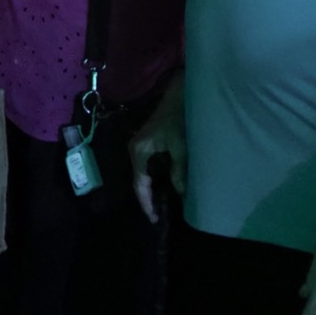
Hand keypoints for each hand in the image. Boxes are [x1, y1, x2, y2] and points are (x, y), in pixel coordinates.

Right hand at [128, 94, 187, 222]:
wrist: (178, 95)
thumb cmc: (178, 118)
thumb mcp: (180, 145)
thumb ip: (179, 169)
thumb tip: (181, 194)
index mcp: (139, 152)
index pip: (140, 184)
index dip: (146, 203)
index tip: (154, 219)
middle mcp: (134, 150)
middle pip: (139, 181)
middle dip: (148, 199)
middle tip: (158, 216)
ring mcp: (138, 147)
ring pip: (143, 175)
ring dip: (151, 189)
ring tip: (161, 206)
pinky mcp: (146, 144)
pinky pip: (147, 167)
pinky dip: (154, 179)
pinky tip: (164, 186)